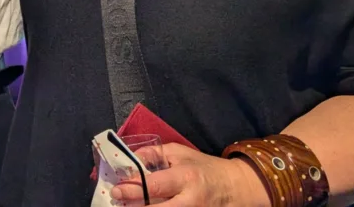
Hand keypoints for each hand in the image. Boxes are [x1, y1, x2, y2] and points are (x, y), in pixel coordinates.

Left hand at [109, 143, 269, 206]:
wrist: (237, 187)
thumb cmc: (205, 167)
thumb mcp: (180, 153)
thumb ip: (154, 154)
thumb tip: (130, 158)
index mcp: (186, 177)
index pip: (154, 186)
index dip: (133, 189)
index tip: (116, 188)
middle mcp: (191, 201)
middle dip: (134, 206)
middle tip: (118, 200)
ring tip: (129, 206)